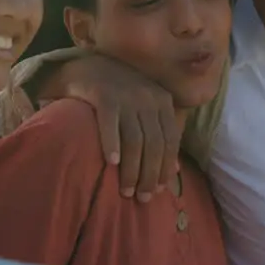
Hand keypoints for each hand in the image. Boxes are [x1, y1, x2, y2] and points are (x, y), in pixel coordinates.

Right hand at [63, 54, 179, 199]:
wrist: (89, 67)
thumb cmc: (120, 95)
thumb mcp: (146, 110)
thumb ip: (161, 134)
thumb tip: (175, 170)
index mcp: (163, 101)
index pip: (170, 140)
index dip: (166, 167)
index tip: (159, 190)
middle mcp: (148, 97)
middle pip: (154, 143)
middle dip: (150, 174)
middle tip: (142, 197)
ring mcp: (126, 96)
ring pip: (134, 138)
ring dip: (132, 168)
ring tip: (126, 190)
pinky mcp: (103, 95)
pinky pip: (110, 123)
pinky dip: (112, 143)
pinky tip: (112, 163)